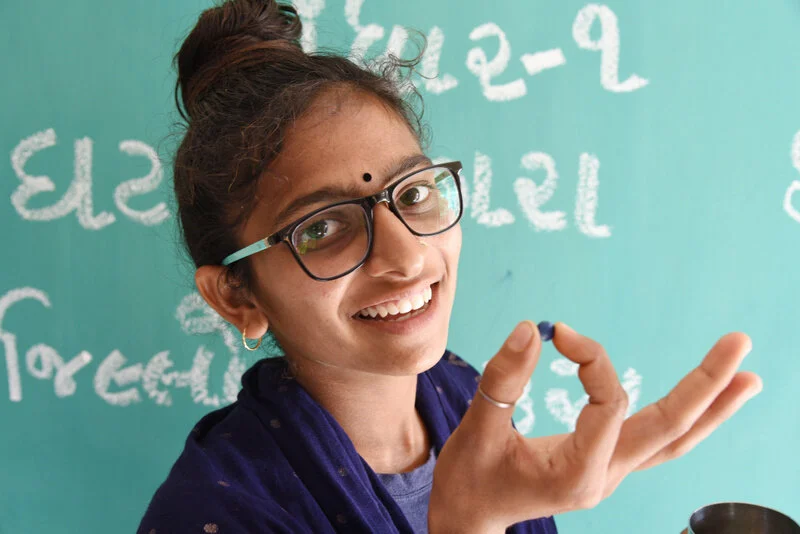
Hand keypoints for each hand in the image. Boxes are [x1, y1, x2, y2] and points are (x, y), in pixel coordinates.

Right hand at [428, 321, 761, 532]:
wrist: (470, 520)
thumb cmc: (469, 478)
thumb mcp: (476, 429)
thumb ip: (502, 380)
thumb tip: (529, 329)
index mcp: (575, 473)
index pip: (608, 404)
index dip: (592, 360)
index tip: (560, 333)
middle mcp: (604, 477)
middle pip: (668, 429)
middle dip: (706, 385)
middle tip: (740, 343)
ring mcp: (611, 475)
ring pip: (672, 440)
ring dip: (711, 407)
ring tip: (748, 377)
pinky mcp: (607, 467)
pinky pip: (657, 442)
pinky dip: (686, 420)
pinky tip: (706, 403)